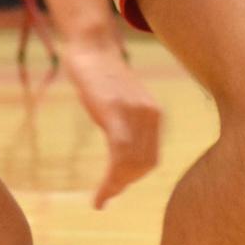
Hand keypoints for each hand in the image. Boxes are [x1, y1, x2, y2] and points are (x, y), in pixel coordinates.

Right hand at [61, 34, 161, 208]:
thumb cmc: (101, 75)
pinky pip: (120, 154)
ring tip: (101, 198)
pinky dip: (111, 181)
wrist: (92, 46)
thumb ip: (127, 123)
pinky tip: (99, 195)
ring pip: (133, 164)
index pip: (151, 158)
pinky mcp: (115, 110)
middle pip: (144, 164)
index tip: (116, 191)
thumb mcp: (120, 102)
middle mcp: (150, 115)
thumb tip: (123, 153)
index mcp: (153, 115)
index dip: (135, 178)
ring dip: (116, 187)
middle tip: (104, 196)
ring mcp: (134, 112)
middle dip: (124, 184)